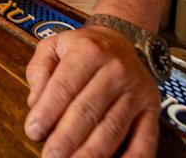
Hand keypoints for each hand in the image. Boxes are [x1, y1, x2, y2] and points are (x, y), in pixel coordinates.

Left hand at [24, 25, 159, 157]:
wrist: (122, 40)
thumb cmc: (83, 49)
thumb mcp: (54, 45)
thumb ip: (39, 70)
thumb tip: (35, 103)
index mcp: (89, 51)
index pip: (65, 86)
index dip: (48, 111)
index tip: (33, 131)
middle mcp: (116, 70)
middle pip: (89, 111)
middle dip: (67, 138)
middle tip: (50, 156)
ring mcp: (137, 91)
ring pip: (113, 128)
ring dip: (92, 153)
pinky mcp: (152, 109)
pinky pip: (145, 139)